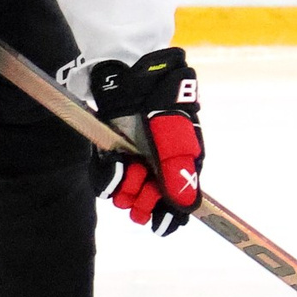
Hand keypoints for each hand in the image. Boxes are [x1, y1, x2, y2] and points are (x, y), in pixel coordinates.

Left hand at [90, 47, 203, 233]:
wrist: (134, 75)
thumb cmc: (163, 103)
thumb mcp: (176, 139)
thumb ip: (180, 173)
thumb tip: (189, 208)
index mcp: (182, 166)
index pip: (178, 205)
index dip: (167, 216)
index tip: (156, 222)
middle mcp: (159, 169)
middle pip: (150, 205)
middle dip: (143, 201)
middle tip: (141, 186)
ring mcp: (135, 163)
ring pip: (126, 196)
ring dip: (125, 188)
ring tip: (128, 168)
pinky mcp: (114, 155)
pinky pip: (107, 181)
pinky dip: (108, 176)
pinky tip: (115, 162)